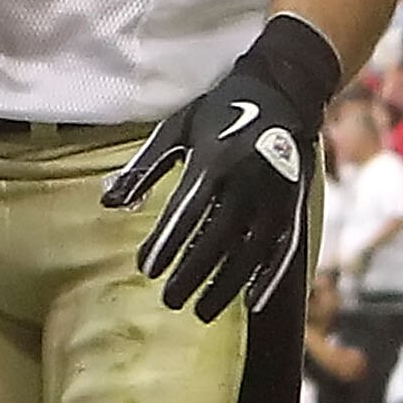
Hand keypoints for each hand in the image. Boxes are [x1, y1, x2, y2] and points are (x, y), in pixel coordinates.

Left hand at [103, 14, 339, 321]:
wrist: (281, 91)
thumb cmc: (219, 112)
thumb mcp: (176, 130)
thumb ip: (144, 167)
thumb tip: (107, 203)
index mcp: (215, 159)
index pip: (187, 212)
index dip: (167, 243)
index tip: (147, 269)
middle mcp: (248, 180)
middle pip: (216, 238)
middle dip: (191, 272)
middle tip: (169, 300)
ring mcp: (275, 196)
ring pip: (249, 251)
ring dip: (225, 285)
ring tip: (200, 311)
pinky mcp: (294, 205)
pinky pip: (284, 248)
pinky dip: (268, 277)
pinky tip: (249, 301)